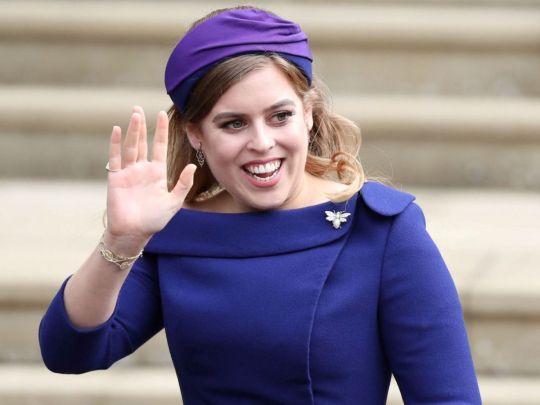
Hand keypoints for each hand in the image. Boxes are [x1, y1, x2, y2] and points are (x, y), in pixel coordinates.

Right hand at [104, 106, 195, 246]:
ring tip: (134, 114)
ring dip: (132, 131)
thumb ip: (183, 184)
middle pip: (142, 142)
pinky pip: (115, 158)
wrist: (134, 233)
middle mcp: (142, 169)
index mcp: (157, 173)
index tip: (163, 114)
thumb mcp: (174, 202)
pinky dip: (115, 145)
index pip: (160, 147)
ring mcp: (128, 173)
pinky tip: (116, 130)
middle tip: (140, 107)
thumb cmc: (154, 220)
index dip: (161, 131)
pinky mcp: (116, 178)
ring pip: (130, 147)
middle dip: (142, 126)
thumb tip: (192, 166)